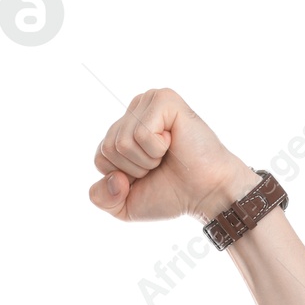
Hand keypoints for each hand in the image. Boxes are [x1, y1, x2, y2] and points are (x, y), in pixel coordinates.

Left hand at [88, 88, 257, 224]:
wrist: (205, 193)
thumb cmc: (170, 194)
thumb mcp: (124, 205)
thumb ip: (100, 197)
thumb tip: (113, 177)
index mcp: (123, 130)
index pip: (100, 157)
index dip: (121, 177)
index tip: (148, 175)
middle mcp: (134, 111)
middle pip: (107, 149)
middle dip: (133, 169)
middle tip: (160, 165)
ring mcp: (148, 102)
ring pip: (121, 142)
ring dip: (146, 160)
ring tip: (166, 155)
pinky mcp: (164, 99)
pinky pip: (140, 134)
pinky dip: (156, 149)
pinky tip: (173, 143)